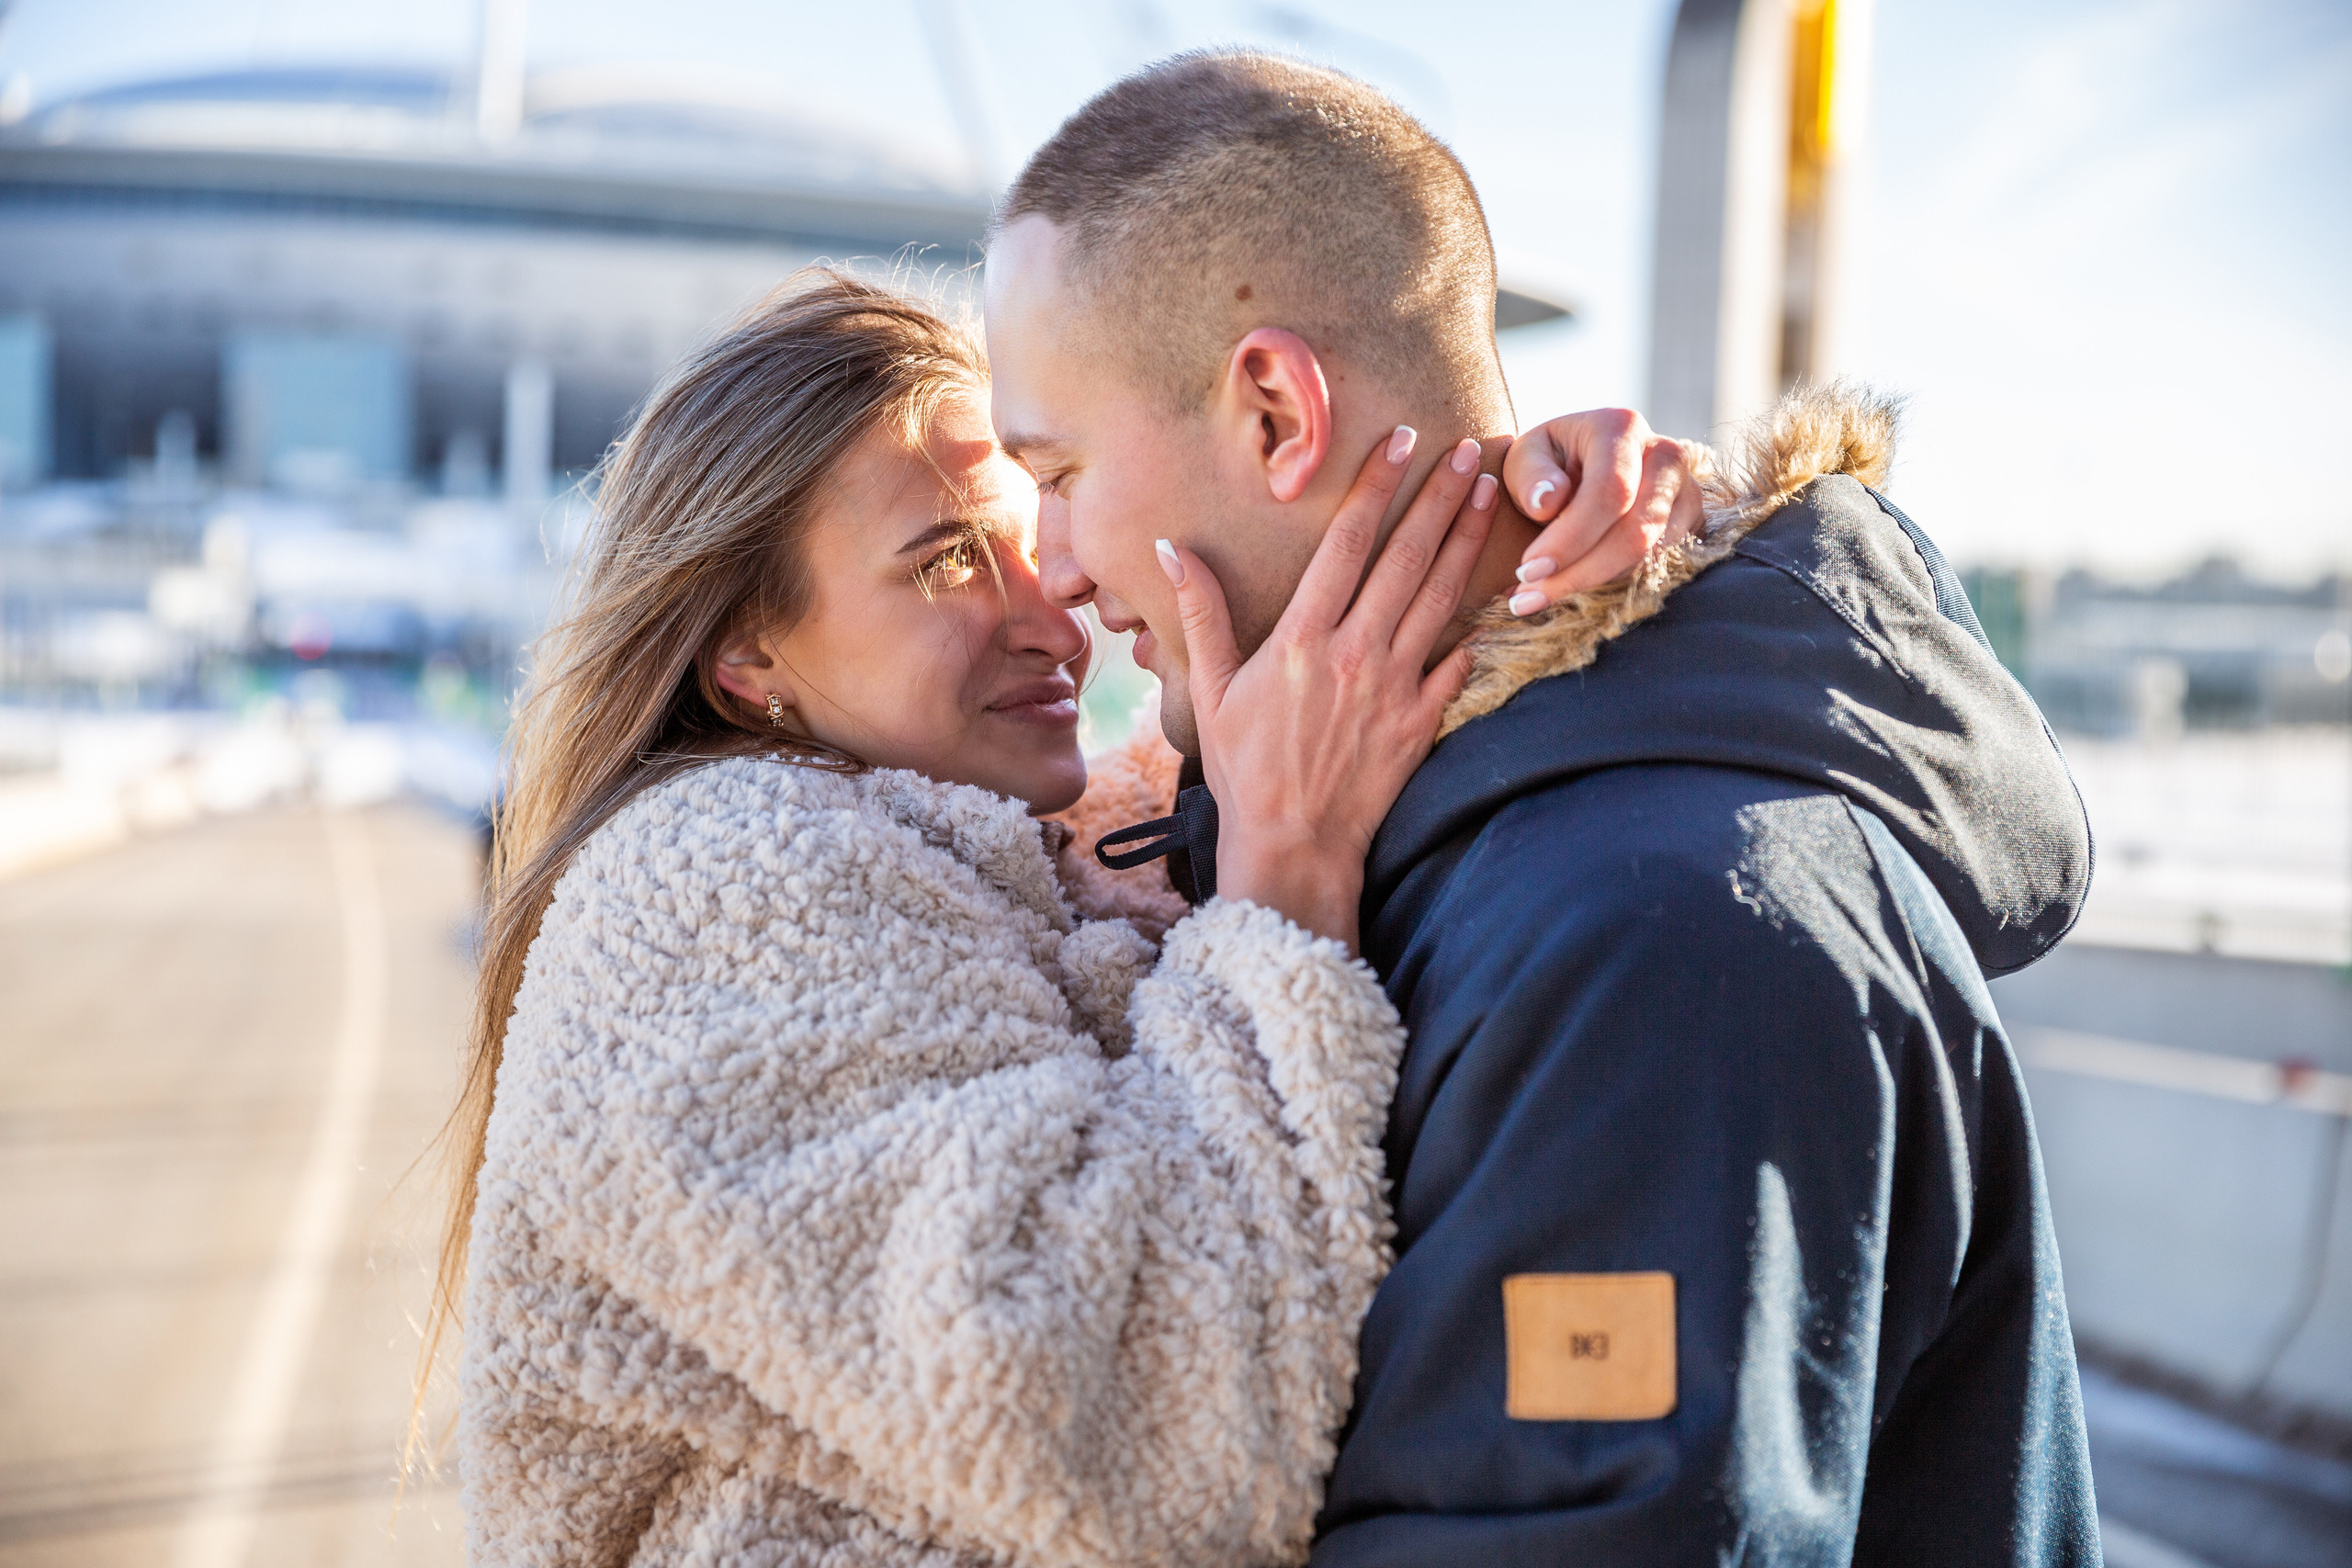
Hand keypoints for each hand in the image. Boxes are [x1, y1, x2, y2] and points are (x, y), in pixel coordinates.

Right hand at [1157, 426, 1497, 951]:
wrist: (1293, 847)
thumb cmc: (1245, 771)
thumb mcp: (1210, 691)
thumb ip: (1202, 614)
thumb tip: (1173, 547)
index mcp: (1300, 639)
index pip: (1347, 543)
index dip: (1377, 486)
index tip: (1401, 441)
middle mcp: (1353, 653)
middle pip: (1406, 557)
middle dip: (1440, 496)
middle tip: (1471, 448)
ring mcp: (1395, 686)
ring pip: (1441, 597)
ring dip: (1468, 540)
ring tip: (1491, 494)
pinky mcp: (1422, 720)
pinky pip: (1457, 661)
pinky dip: (1479, 623)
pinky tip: (1499, 587)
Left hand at [1500, 408, 1705, 615]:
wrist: (1583, 469)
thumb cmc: (1549, 464)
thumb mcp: (1525, 458)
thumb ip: (1530, 476)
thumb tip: (1548, 502)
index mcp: (1622, 428)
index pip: (1610, 491)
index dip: (1571, 537)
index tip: (1530, 569)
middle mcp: (1667, 455)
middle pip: (1637, 531)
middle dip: (1581, 572)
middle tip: (1530, 596)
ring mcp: (1687, 492)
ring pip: (1651, 556)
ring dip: (1595, 586)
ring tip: (1540, 597)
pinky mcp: (1692, 524)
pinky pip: (1660, 567)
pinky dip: (1614, 586)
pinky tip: (1573, 593)